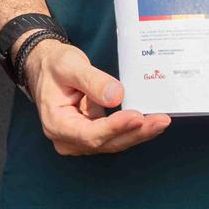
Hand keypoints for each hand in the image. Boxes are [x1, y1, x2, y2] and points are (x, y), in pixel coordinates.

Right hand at [20, 39, 169, 156]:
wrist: (47, 66)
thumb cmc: (55, 65)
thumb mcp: (70, 66)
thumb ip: (92, 81)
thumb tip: (117, 96)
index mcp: (56, 124)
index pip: (88, 133)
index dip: (114, 127)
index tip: (137, 116)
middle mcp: (68, 139)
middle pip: (105, 143)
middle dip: (135, 133)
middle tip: (161, 121)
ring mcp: (81, 139)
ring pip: (113, 142)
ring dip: (138, 132)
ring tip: (161, 120)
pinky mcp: (93, 133)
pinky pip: (115, 135)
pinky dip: (133, 128)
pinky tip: (152, 120)